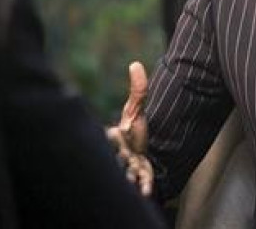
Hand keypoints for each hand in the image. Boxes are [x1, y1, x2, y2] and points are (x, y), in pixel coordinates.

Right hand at [106, 61, 153, 195]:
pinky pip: (140, 182)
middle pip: (117, 157)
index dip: (112, 136)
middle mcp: (119, 153)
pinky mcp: (140, 175)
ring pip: (127, 172)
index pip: (110, 136)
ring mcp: (129, 166)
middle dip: (121, 159)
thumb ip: (138, 90)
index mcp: (115, 136)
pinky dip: (143, 186)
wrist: (143, 151)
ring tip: (133, 180)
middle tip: (124, 158)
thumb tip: (135, 64)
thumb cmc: (135, 130)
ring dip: (130, 176)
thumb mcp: (136, 109)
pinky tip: (146, 191)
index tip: (116, 133)